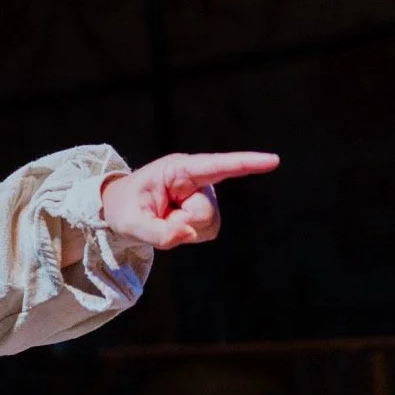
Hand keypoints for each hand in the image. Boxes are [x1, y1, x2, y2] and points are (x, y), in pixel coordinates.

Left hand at [100, 151, 279, 249]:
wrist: (122, 208)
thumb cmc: (123, 208)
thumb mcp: (129, 223)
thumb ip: (156, 233)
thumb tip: (189, 234)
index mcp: (178, 169)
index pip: (216, 166)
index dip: (245, 163)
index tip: (272, 160)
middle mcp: (197, 178)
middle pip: (205, 213)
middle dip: (181, 224)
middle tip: (157, 216)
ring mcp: (204, 194)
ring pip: (207, 225)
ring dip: (183, 230)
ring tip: (164, 218)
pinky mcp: (206, 209)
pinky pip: (206, 232)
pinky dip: (188, 234)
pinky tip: (173, 223)